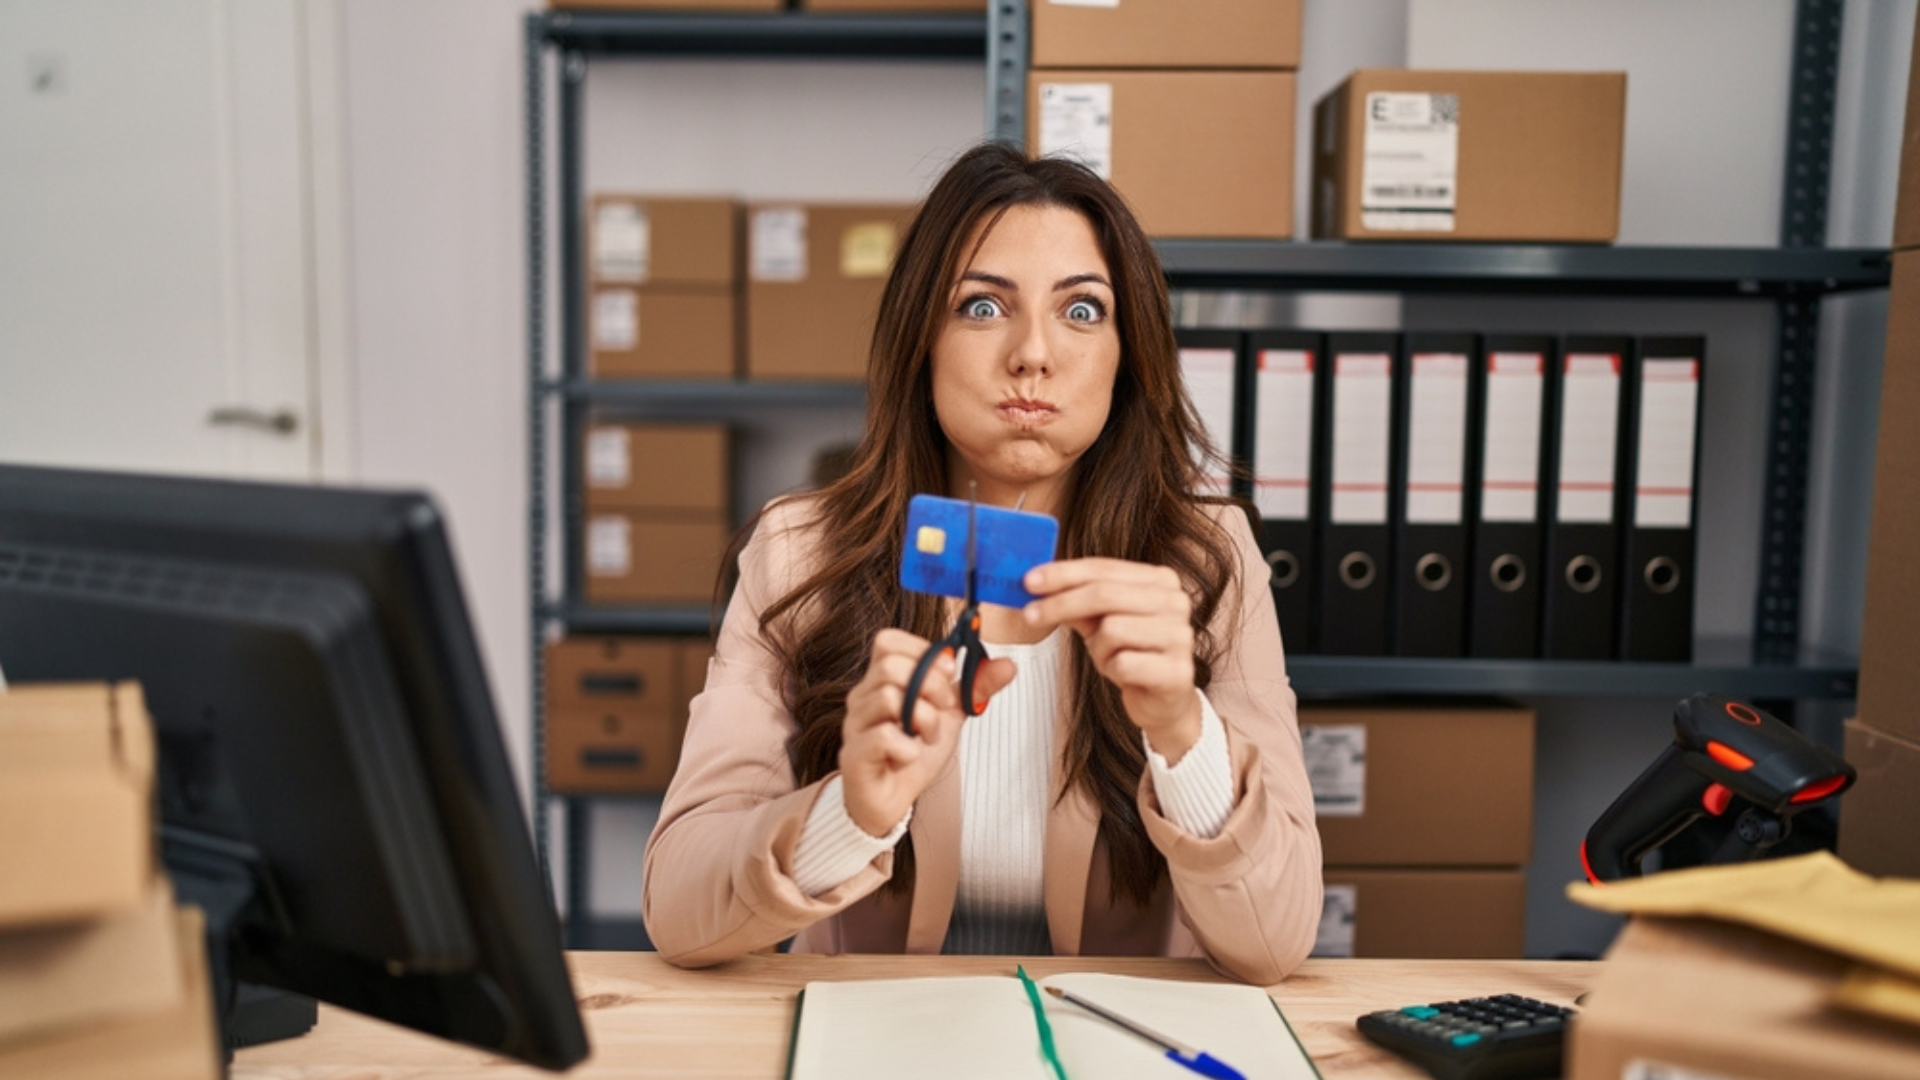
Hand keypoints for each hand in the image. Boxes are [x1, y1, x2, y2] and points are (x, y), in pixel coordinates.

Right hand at [839, 628, 1017, 836]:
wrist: (893, 800)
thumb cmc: (913, 753)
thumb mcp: (951, 715)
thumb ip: (974, 688)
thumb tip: (1008, 665)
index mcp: (882, 680)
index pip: (888, 641)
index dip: (923, 652)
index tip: (948, 674)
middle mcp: (863, 697)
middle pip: (890, 665)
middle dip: (931, 685)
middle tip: (943, 709)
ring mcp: (855, 725)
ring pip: (889, 698)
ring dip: (925, 719)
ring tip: (929, 737)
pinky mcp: (855, 755)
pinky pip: (884, 736)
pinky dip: (908, 747)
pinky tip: (910, 756)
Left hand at [1020, 559, 1202, 758]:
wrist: (1163, 700)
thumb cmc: (1131, 653)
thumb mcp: (1100, 622)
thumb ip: (1075, 600)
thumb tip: (1036, 584)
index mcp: (1161, 580)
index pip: (1103, 568)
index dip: (1063, 574)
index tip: (1029, 582)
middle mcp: (1177, 602)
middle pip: (1104, 594)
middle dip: (1060, 604)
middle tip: (1029, 615)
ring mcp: (1181, 636)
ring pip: (1112, 630)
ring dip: (1097, 648)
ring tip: (1108, 657)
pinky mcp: (1177, 671)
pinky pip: (1123, 663)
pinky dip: (1111, 669)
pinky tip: (1122, 674)